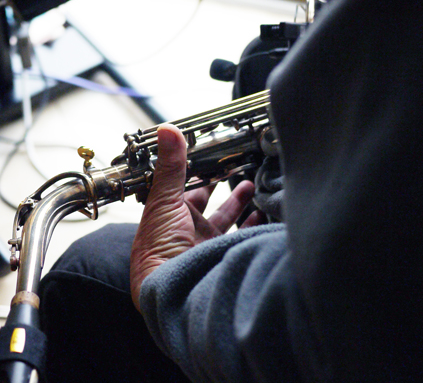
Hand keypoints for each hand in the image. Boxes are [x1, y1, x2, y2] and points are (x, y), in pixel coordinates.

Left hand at [130, 124, 263, 310]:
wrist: (172, 291)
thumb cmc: (158, 251)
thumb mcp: (165, 200)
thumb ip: (171, 167)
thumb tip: (167, 131)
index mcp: (167, 216)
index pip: (184, 188)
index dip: (197, 171)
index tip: (212, 153)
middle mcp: (186, 231)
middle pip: (208, 203)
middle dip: (222, 185)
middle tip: (237, 166)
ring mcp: (206, 245)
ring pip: (226, 219)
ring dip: (240, 203)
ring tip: (254, 185)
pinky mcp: (223, 255)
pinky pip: (242, 237)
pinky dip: (254, 225)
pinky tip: (264, 214)